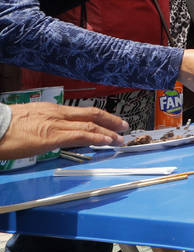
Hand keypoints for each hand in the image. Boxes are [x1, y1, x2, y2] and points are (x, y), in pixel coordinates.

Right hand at [0, 103, 127, 158]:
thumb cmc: (4, 126)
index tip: (109, 120)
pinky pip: (80, 136)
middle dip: (110, 120)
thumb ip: (43, 124)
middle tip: (123, 125)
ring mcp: (55, 124)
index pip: (81, 112)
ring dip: (108, 132)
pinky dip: (96, 138)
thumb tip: (50, 131)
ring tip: (120, 137)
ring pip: (89, 126)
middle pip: (91, 114)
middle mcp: (57, 114)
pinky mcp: (51, 137)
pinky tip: (106, 141)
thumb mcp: (28, 119)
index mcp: (51, 110)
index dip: (98, 116)